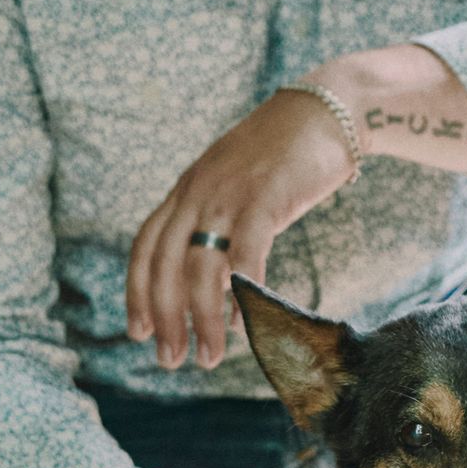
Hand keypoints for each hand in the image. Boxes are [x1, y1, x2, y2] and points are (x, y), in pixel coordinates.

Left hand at [127, 90, 350, 370]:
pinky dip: (242, 295)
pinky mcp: (265, 198)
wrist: (329, 108)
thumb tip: (216, 273)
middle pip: (166, 265)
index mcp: (187, 188)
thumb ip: (219, 217)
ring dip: (202, 320)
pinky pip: (244, 256)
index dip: (137, 292)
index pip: (146, 246)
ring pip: (201, 269)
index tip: (138, 332)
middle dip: (164, 318)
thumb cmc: (287, 151)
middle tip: (171, 360)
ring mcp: (230, 194)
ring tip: (210, 356)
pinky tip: (246, 323)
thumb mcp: (236, 180)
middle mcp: (199, 191)